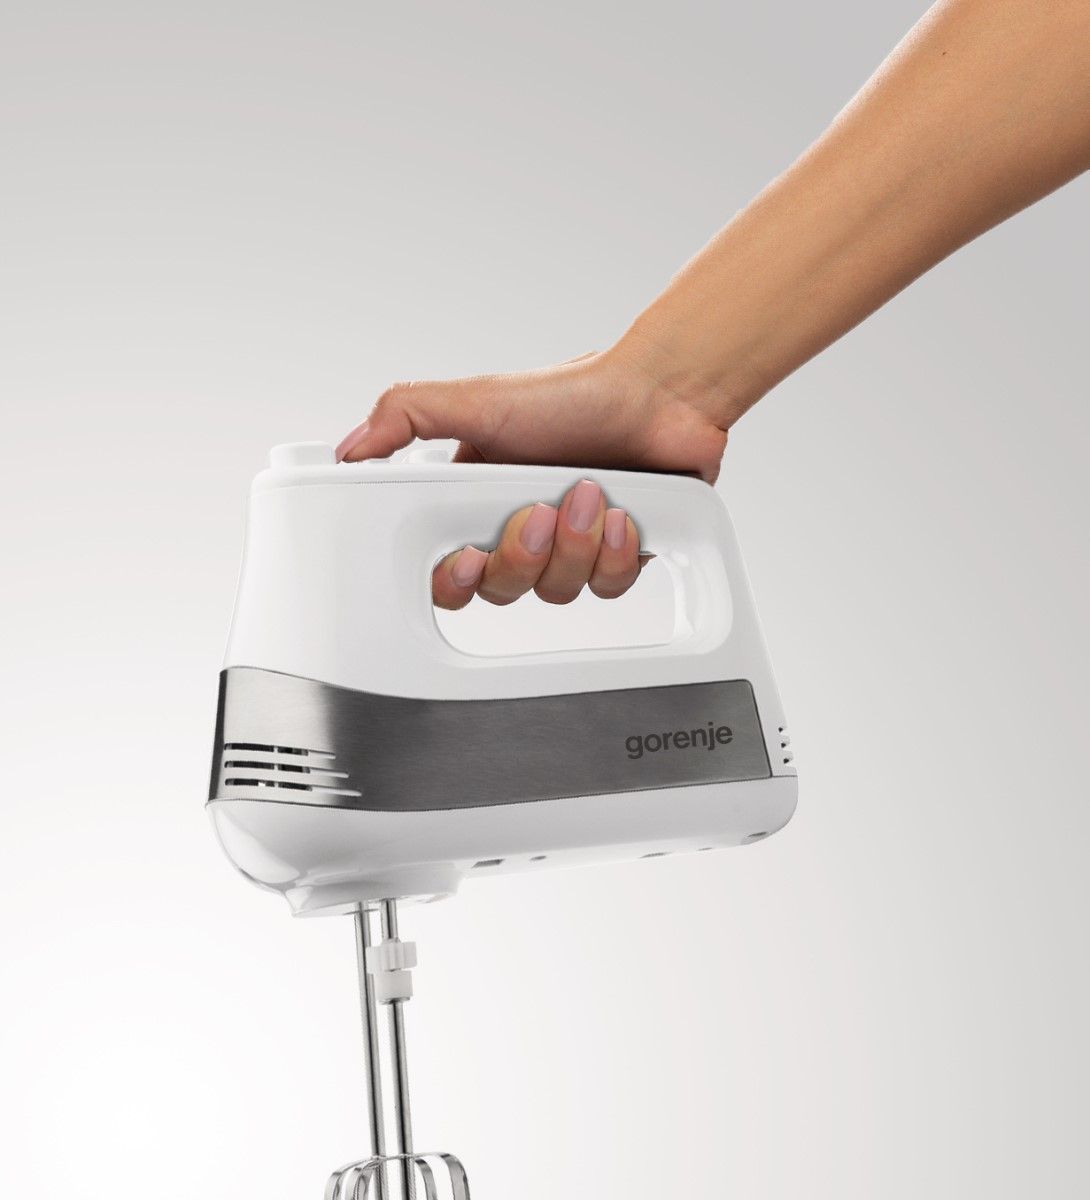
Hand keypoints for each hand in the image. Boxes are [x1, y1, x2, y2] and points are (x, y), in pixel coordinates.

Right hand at [335, 341, 728, 608]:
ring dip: (574, 545)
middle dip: (521, 556)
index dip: (451, 580)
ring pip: (555, 591)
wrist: (659, 395)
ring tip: (589, 494)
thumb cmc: (573, 394)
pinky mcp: (616, 557)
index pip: (446, 571)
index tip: (465, 558)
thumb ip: (404, 417)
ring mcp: (569, 546)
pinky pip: (607, 588)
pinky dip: (617, 553)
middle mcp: (520, 529)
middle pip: (501, 588)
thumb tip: (350, 450)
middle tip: (539, 513)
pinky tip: (623, 515)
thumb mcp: (476, 400)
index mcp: (477, 502)